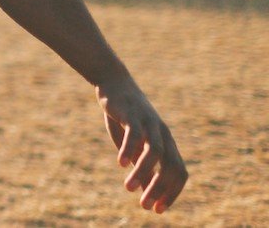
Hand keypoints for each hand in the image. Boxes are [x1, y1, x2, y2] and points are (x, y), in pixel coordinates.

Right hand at [96, 76, 187, 212]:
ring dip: (143, 172)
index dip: (172, 192)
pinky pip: (135, 135)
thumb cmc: (123, 116)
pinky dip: (129, 150)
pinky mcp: (133, 114)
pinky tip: (120, 163)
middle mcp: (163, 134)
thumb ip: (140, 165)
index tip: (157, 210)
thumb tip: (146, 191)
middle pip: (170, 166)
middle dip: (160, 189)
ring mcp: (149, 123)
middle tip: (145, 206)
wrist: (114, 83)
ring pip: (155, 152)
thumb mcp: (132, 144)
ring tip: (127, 188)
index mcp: (166, 142)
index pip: (179, 172)